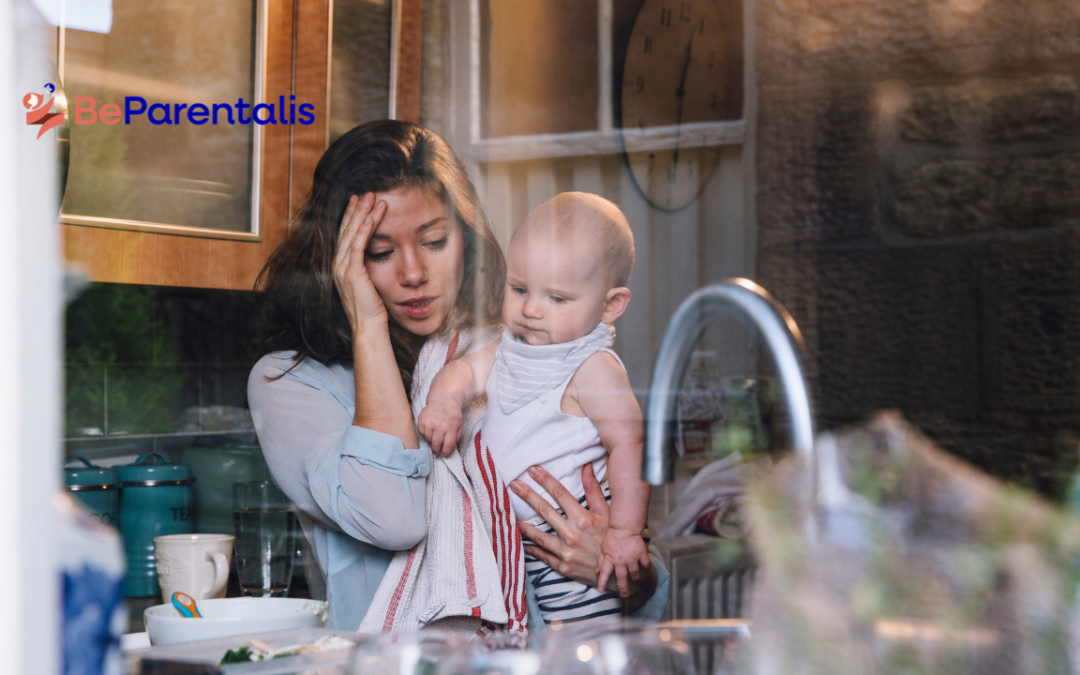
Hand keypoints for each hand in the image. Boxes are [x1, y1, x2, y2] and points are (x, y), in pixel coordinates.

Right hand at [333, 193, 388, 334]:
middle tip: (366, 192)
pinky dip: (365, 229)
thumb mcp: (369, 282)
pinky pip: (358, 246)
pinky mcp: (352, 273)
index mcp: (340, 266)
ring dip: (362, 214)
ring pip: (351, 234)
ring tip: (372, 198)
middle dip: (356, 210)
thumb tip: (377, 254)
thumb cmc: (372, 308)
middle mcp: (338, 265)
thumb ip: (367, 267)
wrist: (368, 327)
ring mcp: (342, 269)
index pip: (345, 235)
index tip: (359, 201)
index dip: (351, 217)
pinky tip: (372, 217)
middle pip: (346, 230)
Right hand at [416, 400, 463, 455]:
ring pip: (428, 439)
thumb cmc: (453, 415)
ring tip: (435, 436)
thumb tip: (448, 448)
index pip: (447, 445)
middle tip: (437, 452)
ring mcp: (429, 423)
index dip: (445, 452)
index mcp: (451, 428)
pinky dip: (425, 433)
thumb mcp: (459, 425)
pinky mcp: (421, 420)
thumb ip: (456, 437)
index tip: (444, 454)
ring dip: (431, 440)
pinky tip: (430, 429)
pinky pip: (422, 433)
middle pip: (436, 444)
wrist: (443, 400)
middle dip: (436, 450)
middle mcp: (439, 426)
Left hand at [513, 464, 655, 607]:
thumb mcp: (607, 514)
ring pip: (538, 535)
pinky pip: (543, 555)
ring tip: (510, 515)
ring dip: (523, 524)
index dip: (545, 480)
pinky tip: (524, 542)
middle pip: (544, 510)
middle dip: (527, 495)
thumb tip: (587, 468)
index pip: (560, 493)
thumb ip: (594, 490)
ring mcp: (565, 552)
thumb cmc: (613, 541)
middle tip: (514, 484)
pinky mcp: (562, 567)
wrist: (618, 574)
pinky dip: (532, 548)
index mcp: (583, 519)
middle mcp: (572, 534)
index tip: (532, 470)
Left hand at [596, 528, 649, 597]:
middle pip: (621, 578)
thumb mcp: (604, 547)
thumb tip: (597, 571)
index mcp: (610, 559)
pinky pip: (645, 564)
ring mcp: (632, 558)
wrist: (625, 526)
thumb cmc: (613, 537)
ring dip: (636, 579)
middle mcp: (621, 560)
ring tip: (636, 582)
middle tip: (624, 595)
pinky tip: (646, 570)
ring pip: (635, 573)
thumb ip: (600, 560)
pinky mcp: (641, 553)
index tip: (600, 591)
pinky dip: (646, 568)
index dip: (602, 582)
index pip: (604, 573)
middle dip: (623, 588)